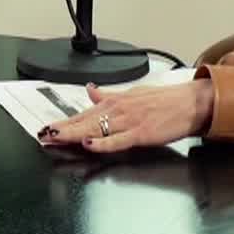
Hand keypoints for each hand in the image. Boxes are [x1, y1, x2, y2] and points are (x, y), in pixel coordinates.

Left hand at [38, 79, 215, 153]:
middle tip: (42, 135)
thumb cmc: (165, 101)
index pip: (83, 113)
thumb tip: (91, 91)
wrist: (190, 103)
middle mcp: (118, 110)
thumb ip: (109, 96)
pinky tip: (88, 143)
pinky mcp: (140, 133)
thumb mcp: (133, 94)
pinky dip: (102, 142)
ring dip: (73, 133)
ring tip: (55, 138)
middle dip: (61, 128)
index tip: (47, 128)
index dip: (64, 121)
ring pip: (96, 128)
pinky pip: (117, 140)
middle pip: (84, 120)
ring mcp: (129, 122)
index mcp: (115, 103)